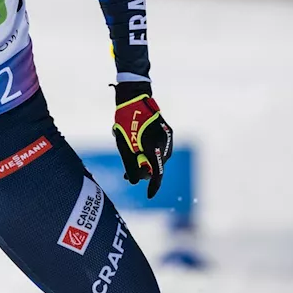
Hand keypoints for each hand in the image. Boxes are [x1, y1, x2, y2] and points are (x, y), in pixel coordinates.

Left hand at [112, 83, 172, 198]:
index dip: (153, 186)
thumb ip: (130, 164)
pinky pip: (160, 149)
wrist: (134, 97)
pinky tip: (138, 150)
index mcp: (154, 146)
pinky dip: (150, 153)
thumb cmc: (125, 120)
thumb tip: (134, 181)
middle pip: (157, 166)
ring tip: (130, 159)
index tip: (149, 196)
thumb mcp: (123, 145)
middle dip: (143, 172)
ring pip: (159, 158)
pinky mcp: (167, 132)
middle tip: (127, 175)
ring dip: (146, 162)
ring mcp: (168, 137)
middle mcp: (165, 142)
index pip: (157, 172)